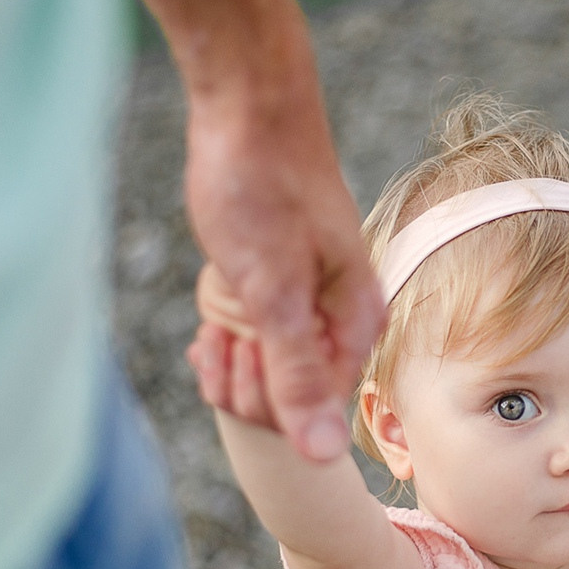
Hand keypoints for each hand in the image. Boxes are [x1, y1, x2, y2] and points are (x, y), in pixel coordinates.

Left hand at [183, 94, 382, 460]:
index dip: (265, 394)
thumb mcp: (275, 293)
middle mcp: (341, 325)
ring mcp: (310, 310)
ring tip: (222, 302)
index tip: (240, 342)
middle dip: (244, 371)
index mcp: (357, 327)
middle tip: (225, 322)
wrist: (251, 111)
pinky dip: (222, 336)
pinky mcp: (281, 295)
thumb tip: (324, 457)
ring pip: (263, 374)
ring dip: (228, 350)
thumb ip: (300, 377)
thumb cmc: (266, 191)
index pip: (311, 414)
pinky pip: (252, 345)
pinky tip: (211, 315)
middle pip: (287, 400)